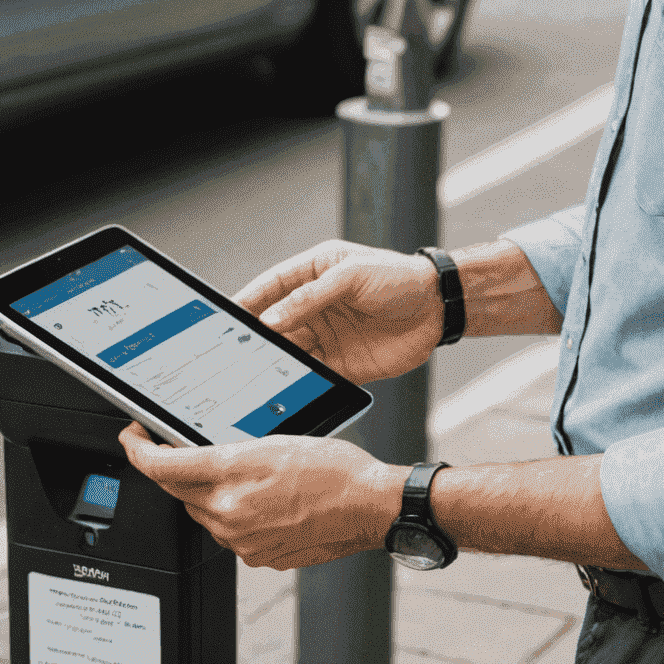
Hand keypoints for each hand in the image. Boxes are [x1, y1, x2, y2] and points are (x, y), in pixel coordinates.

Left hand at [119, 421, 401, 568]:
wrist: (367, 506)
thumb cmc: (334, 469)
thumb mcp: (275, 439)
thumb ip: (229, 451)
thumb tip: (197, 457)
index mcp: (230, 475)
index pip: (161, 467)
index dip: (137, 451)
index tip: (132, 438)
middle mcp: (229, 512)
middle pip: (179, 490)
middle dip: (178, 469)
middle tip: (186, 448)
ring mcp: (242, 540)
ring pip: (204, 512)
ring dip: (209, 494)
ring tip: (246, 474)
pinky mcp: (258, 557)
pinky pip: (229, 533)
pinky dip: (234, 516)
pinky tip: (262, 501)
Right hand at [234, 241, 441, 383]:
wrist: (438, 308)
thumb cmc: (399, 277)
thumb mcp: (352, 276)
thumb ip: (310, 297)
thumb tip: (272, 319)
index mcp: (313, 273)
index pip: (270, 287)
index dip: (247, 300)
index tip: (225, 315)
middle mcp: (314, 306)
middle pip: (275, 323)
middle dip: (255, 337)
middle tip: (234, 352)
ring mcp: (327, 336)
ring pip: (290, 352)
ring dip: (274, 363)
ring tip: (253, 375)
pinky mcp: (342, 364)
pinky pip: (313, 375)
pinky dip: (299, 383)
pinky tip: (286, 390)